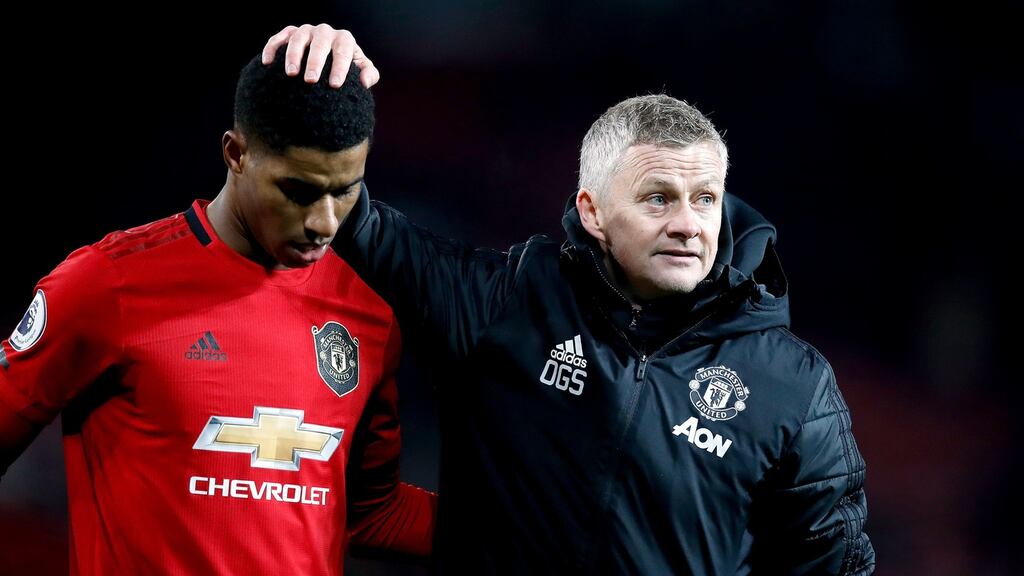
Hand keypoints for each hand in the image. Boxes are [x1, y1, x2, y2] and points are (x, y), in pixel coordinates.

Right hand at [262, 23, 379, 88]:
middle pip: (320, 43)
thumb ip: (369, 74)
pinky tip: (267, 63)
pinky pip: (278, 37)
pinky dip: (272, 48)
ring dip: (293, 55)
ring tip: (291, 74)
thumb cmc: (347, 69)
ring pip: (298, 38)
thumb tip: (365, 81)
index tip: (335, 85)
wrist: (328, 63)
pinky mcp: (290, 33)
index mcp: (344, 39)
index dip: (339, 68)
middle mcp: (325, 32)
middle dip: (315, 62)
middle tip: (311, 81)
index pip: (343, 51)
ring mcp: (306, 31)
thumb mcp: (360, 71)